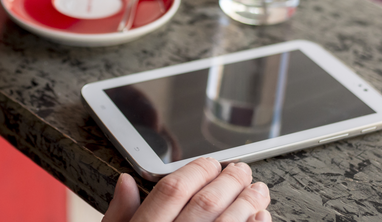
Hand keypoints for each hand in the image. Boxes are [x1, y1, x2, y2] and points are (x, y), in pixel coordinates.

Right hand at [104, 158, 270, 221]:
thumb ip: (119, 216)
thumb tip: (127, 182)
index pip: (172, 190)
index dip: (195, 171)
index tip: (210, 164)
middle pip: (205, 203)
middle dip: (228, 181)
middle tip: (242, 171)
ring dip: (247, 202)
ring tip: (258, 190)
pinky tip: (262, 218)